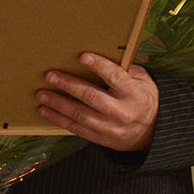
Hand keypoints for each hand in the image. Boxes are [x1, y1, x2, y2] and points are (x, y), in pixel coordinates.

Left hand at [37, 53, 158, 151]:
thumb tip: (103, 54)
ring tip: (41, 94)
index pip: (115, 77)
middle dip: (68, 85)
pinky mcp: (100, 138)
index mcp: (134, 93)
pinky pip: (76, 129)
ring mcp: (110, 127)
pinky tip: (45, 111)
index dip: (99, 66)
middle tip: (50, 75)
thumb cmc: (143, 99)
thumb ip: (126, 70)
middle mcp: (121, 111)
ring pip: (80, 115)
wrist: (151, 133)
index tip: (82, 56)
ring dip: (58, 104)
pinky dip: (58, 120)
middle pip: (91, 97)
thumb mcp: (144, 81)